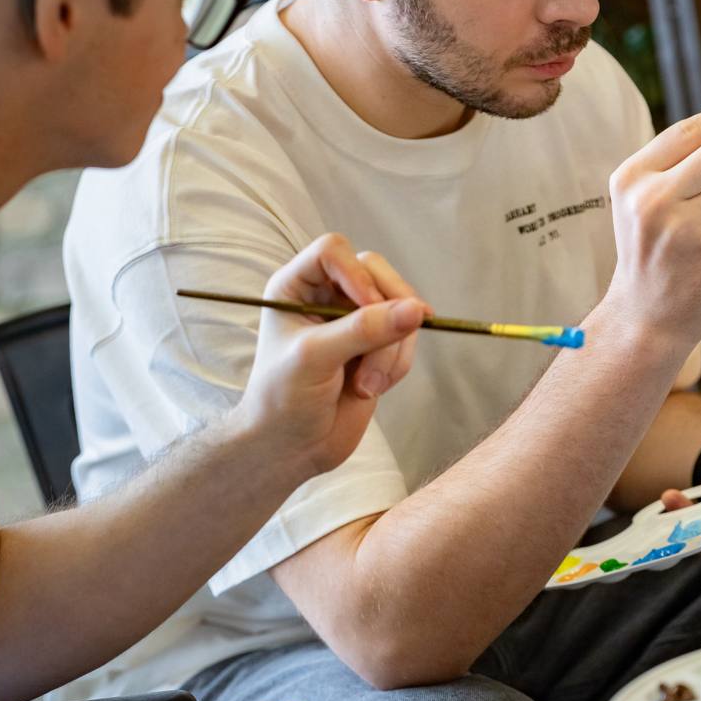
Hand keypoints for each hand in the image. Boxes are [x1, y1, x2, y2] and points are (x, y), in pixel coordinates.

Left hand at [236, 233, 425, 477]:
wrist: (291, 449)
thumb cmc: (282, 400)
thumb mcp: (316, 358)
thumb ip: (365, 330)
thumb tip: (417, 309)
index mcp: (296, 287)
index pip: (334, 250)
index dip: (356, 274)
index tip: (367, 307)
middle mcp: (327, 297)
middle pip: (377, 272)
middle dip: (386, 313)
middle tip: (384, 346)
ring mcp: (355, 321)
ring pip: (400, 308)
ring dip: (391, 349)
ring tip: (367, 384)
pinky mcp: (378, 347)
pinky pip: (407, 339)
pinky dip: (398, 364)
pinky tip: (373, 388)